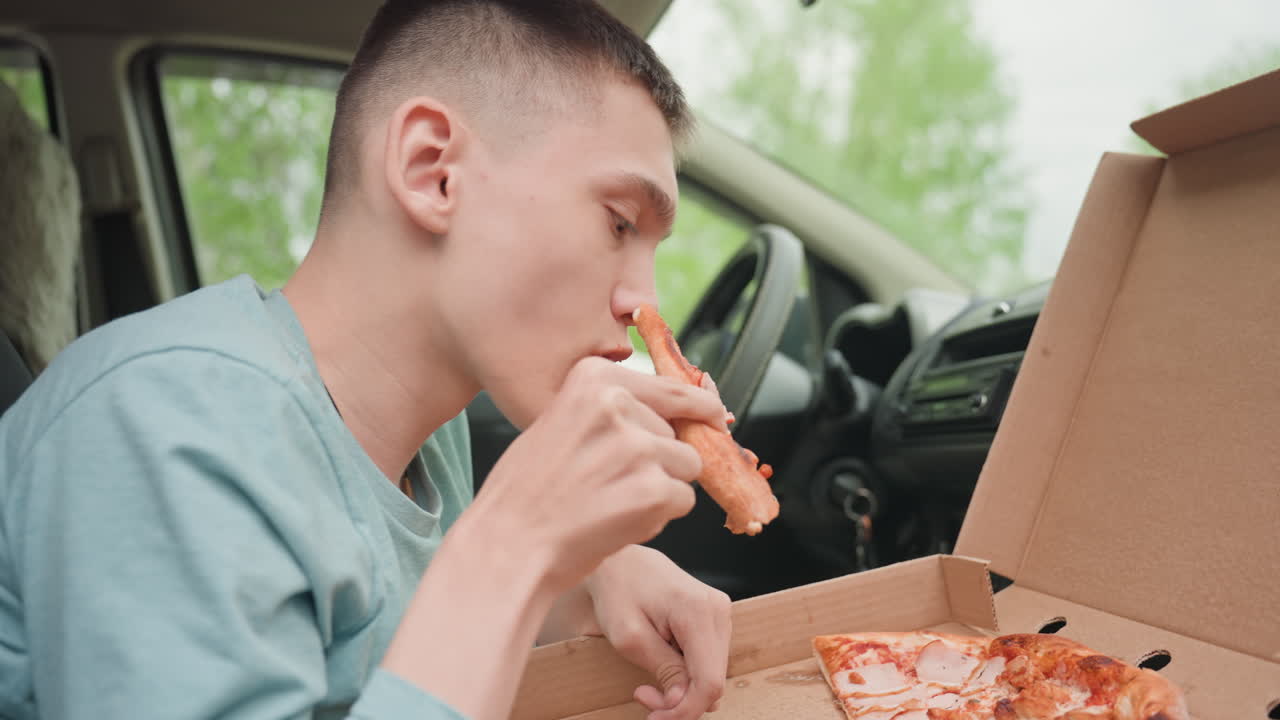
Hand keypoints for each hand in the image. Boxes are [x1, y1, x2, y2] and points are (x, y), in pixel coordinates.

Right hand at [470, 357, 729, 594]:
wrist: (507, 545)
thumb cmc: (525, 493)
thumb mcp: (561, 423)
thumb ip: (611, 413)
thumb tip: (679, 413)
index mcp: (593, 378)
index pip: (670, 387)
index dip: (695, 405)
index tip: (713, 412)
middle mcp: (618, 404)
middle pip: (677, 433)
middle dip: (659, 460)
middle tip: (612, 485)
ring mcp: (638, 446)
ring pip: (686, 466)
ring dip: (662, 488)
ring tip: (612, 503)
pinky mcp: (653, 489)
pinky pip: (683, 500)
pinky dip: (659, 517)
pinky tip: (618, 521)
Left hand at [584, 546, 731, 719]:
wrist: (621, 560)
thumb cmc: (619, 590)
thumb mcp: (630, 636)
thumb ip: (662, 669)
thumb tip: (682, 700)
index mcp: (698, 612)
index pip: (709, 681)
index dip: (685, 710)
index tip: (654, 716)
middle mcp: (718, 610)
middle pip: (714, 680)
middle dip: (680, 701)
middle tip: (644, 698)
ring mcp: (719, 612)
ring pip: (712, 672)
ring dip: (683, 689)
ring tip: (648, 684)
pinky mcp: (714, 616)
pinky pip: (708, 659)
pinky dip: (687, 674)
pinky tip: (663, 669)